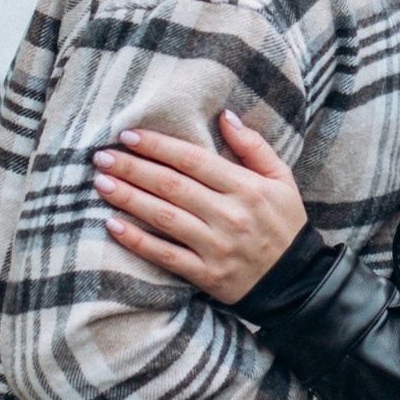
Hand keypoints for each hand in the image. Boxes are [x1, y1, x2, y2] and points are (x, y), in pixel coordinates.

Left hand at [94, 110, 307, 303]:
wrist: (298, 283)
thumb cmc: (284, 224)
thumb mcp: (281, 180)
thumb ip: (254, 146)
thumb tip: (225, 116)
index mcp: (246, 187)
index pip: (193, 160)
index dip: (158, 145)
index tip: (128, 135)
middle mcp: (230, 215)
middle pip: (172, 186)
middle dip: (133, 168)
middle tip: (102, 156)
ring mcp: (217, 247)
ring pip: (164, 217)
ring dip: (129, 198)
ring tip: (101, 183)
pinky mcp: (207, 274)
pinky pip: (165, 256)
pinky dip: (137, 241)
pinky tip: (113, 225)